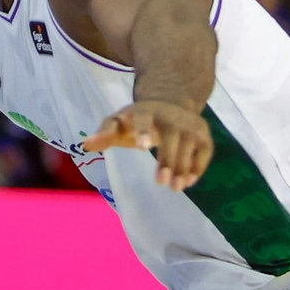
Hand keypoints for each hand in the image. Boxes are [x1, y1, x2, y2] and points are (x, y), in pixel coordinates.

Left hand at [82, 100, 212, 191]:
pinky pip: (204, 150)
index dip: (144, 131)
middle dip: (167, 159)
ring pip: (191, 144)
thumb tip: (85, 146)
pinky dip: (198, 166)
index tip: (142, 147)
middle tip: (161, 182)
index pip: (144, 118)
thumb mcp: (119, 122)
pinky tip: (189, 181)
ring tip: (176, 187)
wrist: (170, 101)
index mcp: (145, 110)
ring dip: (184, 167)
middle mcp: (171, 115)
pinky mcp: (203, 133)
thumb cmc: (137, 119)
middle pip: (172, 136)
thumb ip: (104, 134)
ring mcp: (189, 123)